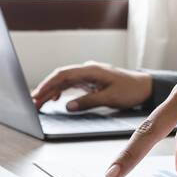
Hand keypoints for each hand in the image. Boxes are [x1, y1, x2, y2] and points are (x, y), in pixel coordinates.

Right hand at [30, 61, 152, 111]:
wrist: (144, 86)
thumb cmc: (130, 90)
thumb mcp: (109, 97)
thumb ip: (87, 101)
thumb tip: (67, 106)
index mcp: (91, 71)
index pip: (63, 75)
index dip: (48, 84)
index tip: (37, 95)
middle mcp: (87, 70)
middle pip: (60, 78)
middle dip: (45, 89)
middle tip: (32, 103)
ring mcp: (88, 75)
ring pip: (64, 81)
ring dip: (51, 91)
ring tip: (39, 103)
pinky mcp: (90, 81)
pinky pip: (71, 84)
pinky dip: (60, 91)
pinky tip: (54, 99)